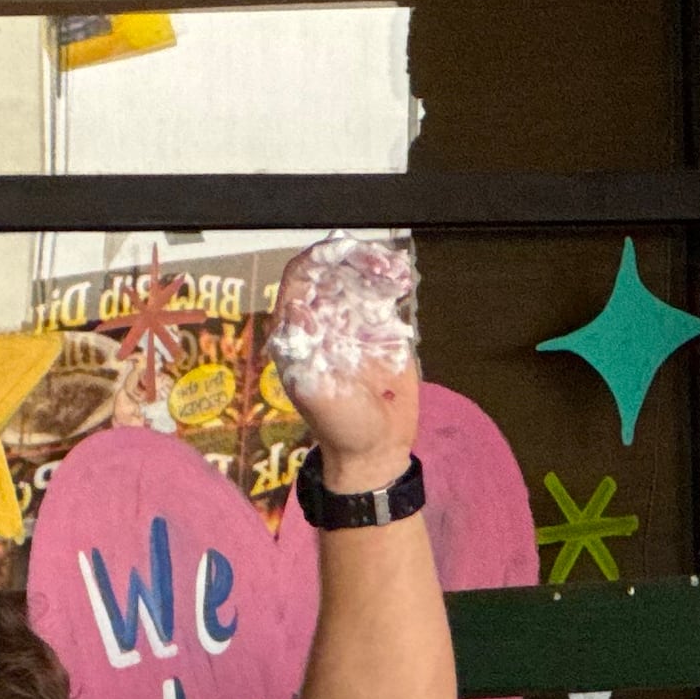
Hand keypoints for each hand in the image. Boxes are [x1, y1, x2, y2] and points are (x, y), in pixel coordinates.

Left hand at [269, 237, 421, 494]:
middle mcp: (321, 321)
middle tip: (379, 263)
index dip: (318, 260)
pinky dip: (393, 279)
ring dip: (375, 264)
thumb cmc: (339, 426)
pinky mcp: (381, 327)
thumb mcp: (316, 393)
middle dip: (353, 258)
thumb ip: (304, 354)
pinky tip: (404, 279)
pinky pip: (384, 292)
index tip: (343, 251)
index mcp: (296, 334)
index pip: (299, 281)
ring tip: (395, 272)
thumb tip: (296, 310)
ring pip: (359, 276)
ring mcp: (351, 321)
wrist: (376, 447)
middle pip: (332, 271)